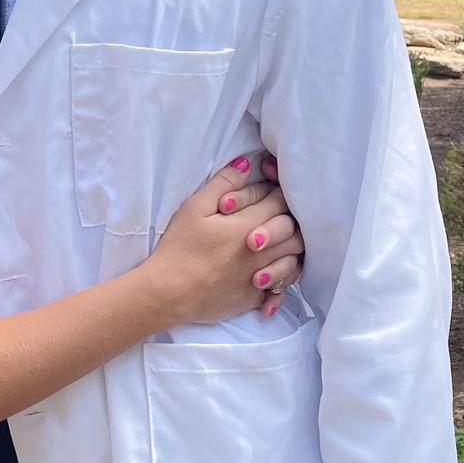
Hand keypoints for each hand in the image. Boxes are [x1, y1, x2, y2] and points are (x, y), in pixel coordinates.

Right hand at [148, 156, 303, 326]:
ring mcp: (261, 277)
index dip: (275, 192)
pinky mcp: (254, 298)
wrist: (169, 293)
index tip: (264, 191)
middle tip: (271, 216)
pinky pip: (281, 290)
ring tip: (275, 245)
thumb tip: (247, 164)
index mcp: (249, 224)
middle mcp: (262, 251)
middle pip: (294, 230)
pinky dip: (281, 282)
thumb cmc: (179, 248)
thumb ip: (224, 183)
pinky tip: (270, 276)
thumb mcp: (194, 208)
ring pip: (294, 259)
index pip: (280, 201)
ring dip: (288, 249)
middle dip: (287, 219)